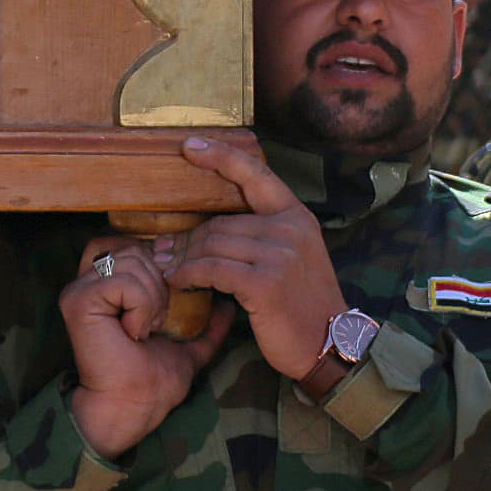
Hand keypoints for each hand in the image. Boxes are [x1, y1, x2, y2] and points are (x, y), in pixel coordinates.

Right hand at [62, 238, 236, 459]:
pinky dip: (142, 306)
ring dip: (155, 297)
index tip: (171, 300)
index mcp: (108, 284)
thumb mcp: (189, 346)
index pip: (134, 242)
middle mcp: (88, 281)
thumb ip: (207, 325)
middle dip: (162, 281)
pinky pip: (125, 282)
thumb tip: (229, 306)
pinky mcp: (79, 302)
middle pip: (137, 247)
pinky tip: (136, 332)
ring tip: (148, 327)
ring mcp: (80, 289)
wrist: (134, 406)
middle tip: (159, 320)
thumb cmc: (153, 381)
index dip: (161, 263)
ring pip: (134, 261)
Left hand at [163, 137, 346, 379]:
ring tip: (166, 267)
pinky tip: (177, 281)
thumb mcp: (293, 259)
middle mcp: (290, 230)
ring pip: (213, 244)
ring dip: (183, 258)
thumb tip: (209, 227)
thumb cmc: (303, 304)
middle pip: (221, 221)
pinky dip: (189, 275)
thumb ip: (262, 236)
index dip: (222, 157)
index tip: (189, 146)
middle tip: (162, 250)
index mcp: (297, 217)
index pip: (257, 175)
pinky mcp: (264, 283)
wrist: (329, 345)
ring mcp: (279, 256)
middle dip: (187, 237)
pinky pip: (212, 270)